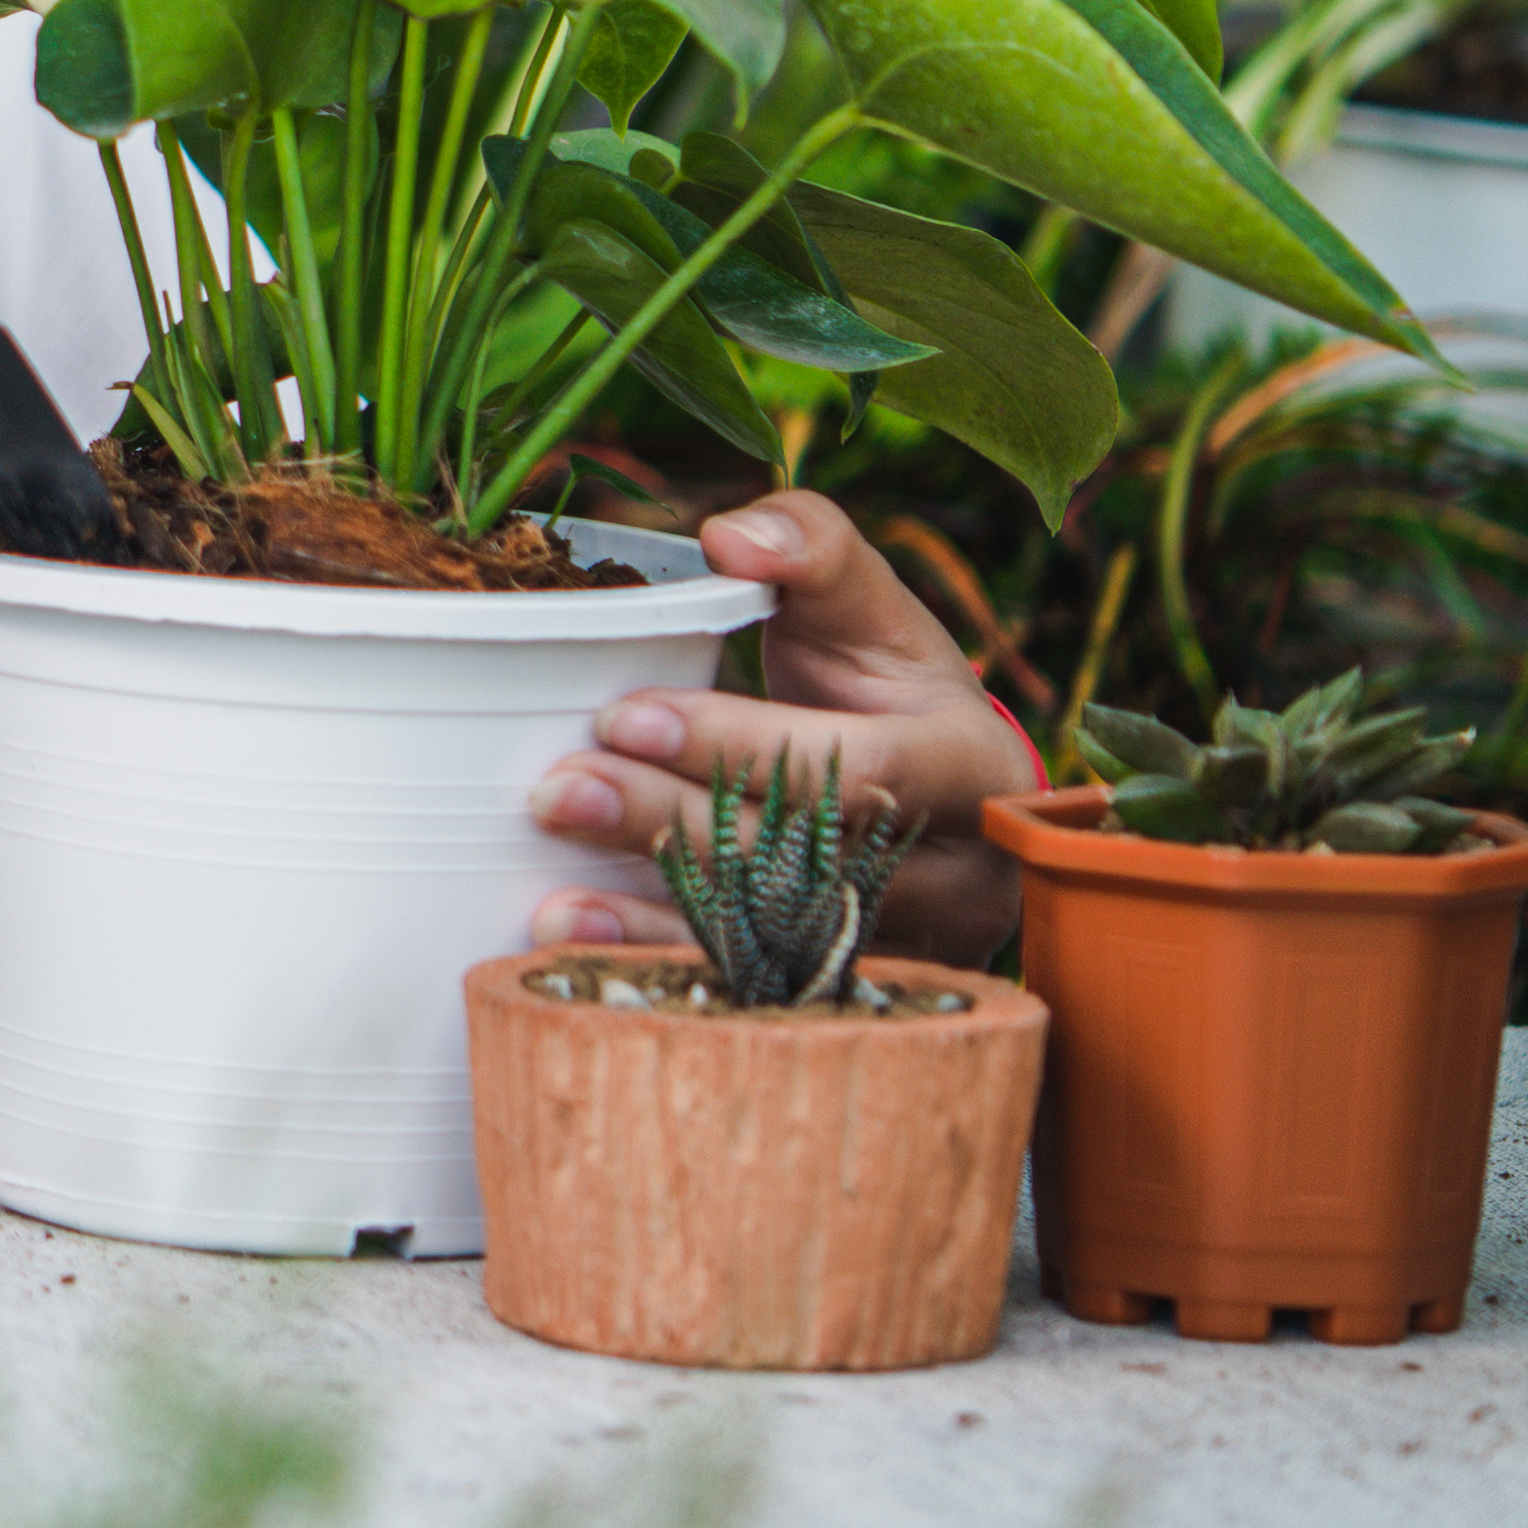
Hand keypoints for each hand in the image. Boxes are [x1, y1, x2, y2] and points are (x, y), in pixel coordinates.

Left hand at [524, 491, 1034, 969]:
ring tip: (553, 899)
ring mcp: (917, 947)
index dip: (738, 743)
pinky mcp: (861, 990)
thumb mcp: (870, 609)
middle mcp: (961, 874)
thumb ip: (810, 551)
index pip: (852, 764)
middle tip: (561, 793)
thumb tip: (732, 537)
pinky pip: (757, 987)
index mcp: (974, 766)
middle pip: (807, 863)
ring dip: (657, 921)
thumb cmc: (890, 687)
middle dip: (675, 826)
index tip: (627, 716)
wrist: (943, 799)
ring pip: (779, 942)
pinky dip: (665, 967)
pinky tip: (585, 951)